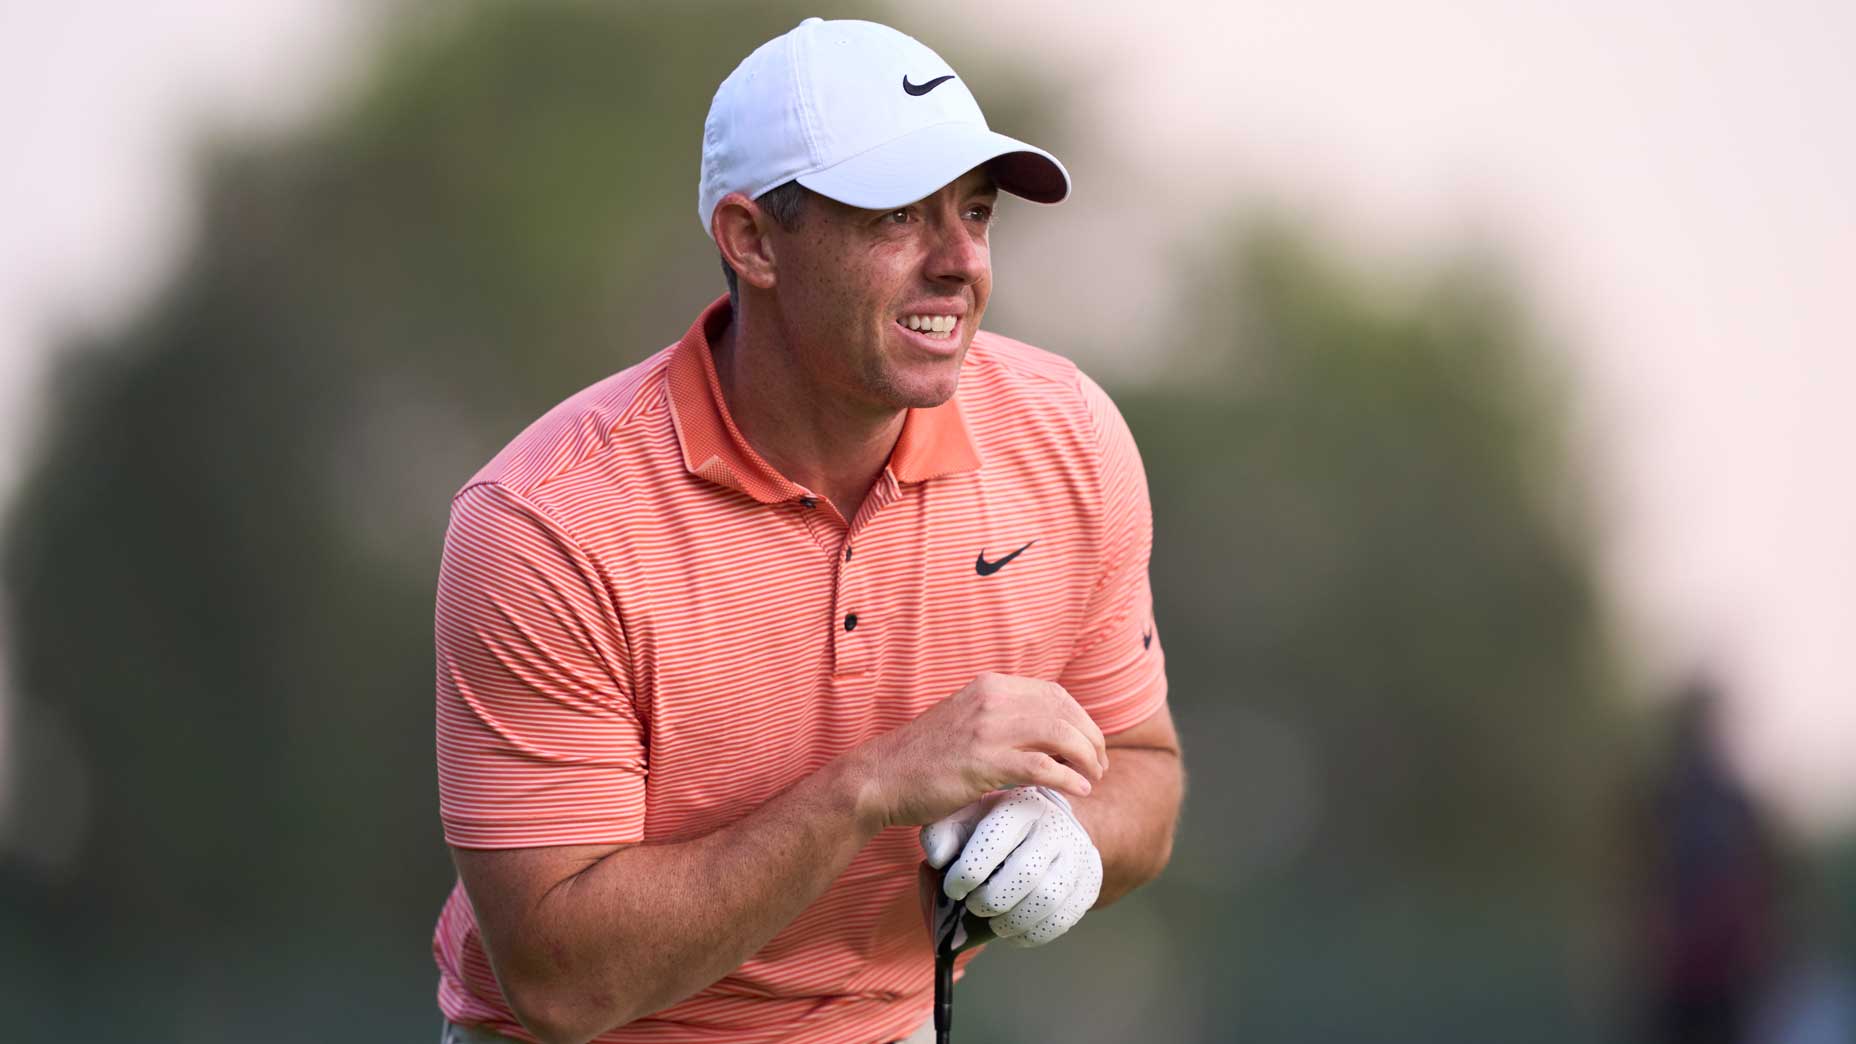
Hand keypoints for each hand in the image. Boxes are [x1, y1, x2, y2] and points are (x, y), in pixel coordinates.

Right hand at [858, 673, 1107, 829]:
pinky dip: (1067, 779)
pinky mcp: (984, 762)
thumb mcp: (965, 721)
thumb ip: (1000, 720)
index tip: (1091, 744)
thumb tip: (1043, 737)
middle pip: (1065, 712)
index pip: (1055, 694)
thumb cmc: (922, 758)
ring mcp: (988, 729)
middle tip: (1099, 766)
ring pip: (1061, 735)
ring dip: (1087, 758)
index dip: (1081, 719)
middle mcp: (992, 699)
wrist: (880, 777)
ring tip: (1094, 778)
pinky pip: (1042, 767)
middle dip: (1092, 740)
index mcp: (989, 686)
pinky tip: (1078, 791)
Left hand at [920, 786, 1102, 947]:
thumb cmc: (996, 825)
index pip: (993, 841)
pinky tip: (1015, 931)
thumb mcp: (965, 816)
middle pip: (1025, 873)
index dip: (967, 872)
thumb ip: (942, 832)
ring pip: (1048, 899)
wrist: (1048, 822)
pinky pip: (1064, 919)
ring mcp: (1078, 854)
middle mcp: (1054, 826)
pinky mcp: (1090, 881)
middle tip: (975, 906)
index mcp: (1021, 805)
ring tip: (994, 923)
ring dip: (1013, 921)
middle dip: (991, 900)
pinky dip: (1033, 934)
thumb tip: (938, 858)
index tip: (953, 888)